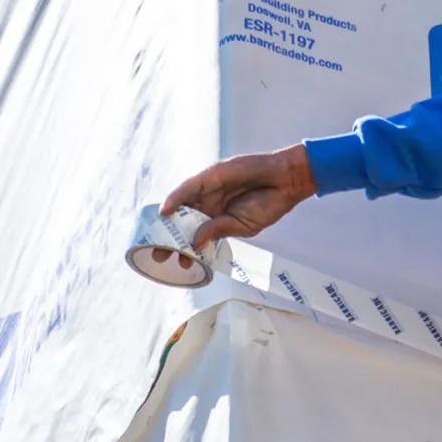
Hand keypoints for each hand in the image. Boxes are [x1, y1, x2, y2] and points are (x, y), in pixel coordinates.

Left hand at [161, 145, 316, 247]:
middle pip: (183, 221)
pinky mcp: (211, 176)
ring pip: (182, 206)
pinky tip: (166, 211)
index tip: (178, 264)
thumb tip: (195, 243)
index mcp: (218, 217)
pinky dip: (175, 199)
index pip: (196, 234)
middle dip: (170, 238)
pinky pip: (188, 188)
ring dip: (168, 222)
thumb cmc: (269, 204)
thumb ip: (217, 231)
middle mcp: (210, 203)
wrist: (285, 181)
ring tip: (157, 239)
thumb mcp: (242, 226)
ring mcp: (209, 190)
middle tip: (159, 256)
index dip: (186, 248)